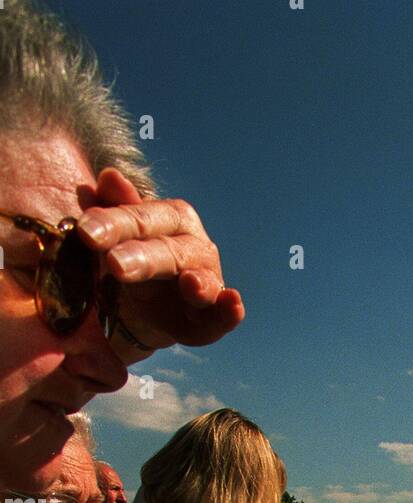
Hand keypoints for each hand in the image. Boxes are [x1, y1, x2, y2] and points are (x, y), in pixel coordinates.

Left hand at [77, 168, 244, 358]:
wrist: (138, 312)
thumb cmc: (130, 262)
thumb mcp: (115, 237)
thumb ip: (114, 208)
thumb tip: (108, 176)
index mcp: (169, 219)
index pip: (140, 217)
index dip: (113, 223)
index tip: (84, 231)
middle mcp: (194, 245)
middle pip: (168, 249)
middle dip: (143, 256)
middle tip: (114, 264)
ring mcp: (207, 282)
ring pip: (201, 282)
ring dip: (197, 285)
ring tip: (188, 284)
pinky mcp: (212, 320)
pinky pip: (223, 317)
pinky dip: (230, 311)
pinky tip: (233, 301)